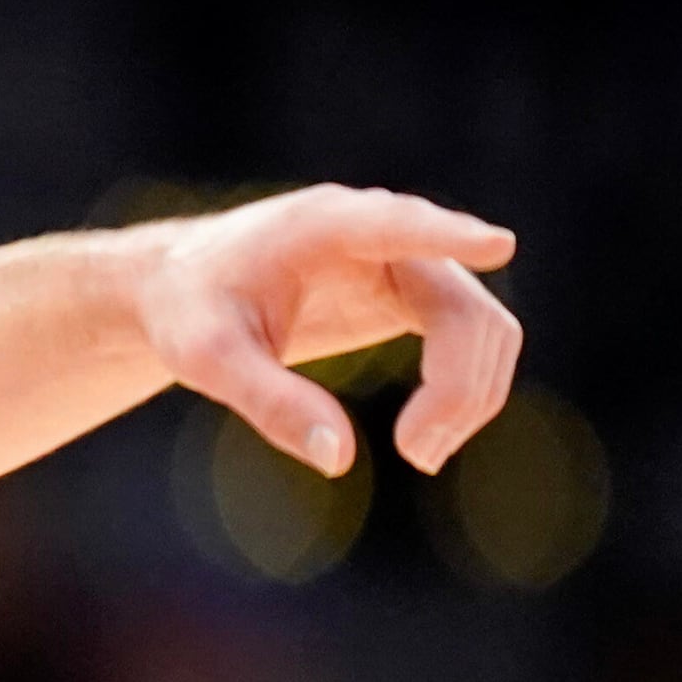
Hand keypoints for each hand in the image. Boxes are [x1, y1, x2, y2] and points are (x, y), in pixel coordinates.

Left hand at [128, 185, 520, 476]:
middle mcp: (375, 233)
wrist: (183, 288)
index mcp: (321, 226)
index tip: (498, 245)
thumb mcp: (206, 358)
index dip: (447, 236)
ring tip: (419, 455)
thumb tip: (339, 457)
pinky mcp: (409, 291)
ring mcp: (403, 259)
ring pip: (479, 323)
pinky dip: (462, 387)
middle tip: (417, 455)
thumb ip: (268, 402)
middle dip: (458, 383)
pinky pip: (468, 335)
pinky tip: (423, 436)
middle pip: (462, 303)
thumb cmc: (189, 310)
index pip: (397, 225)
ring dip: (469, 393)